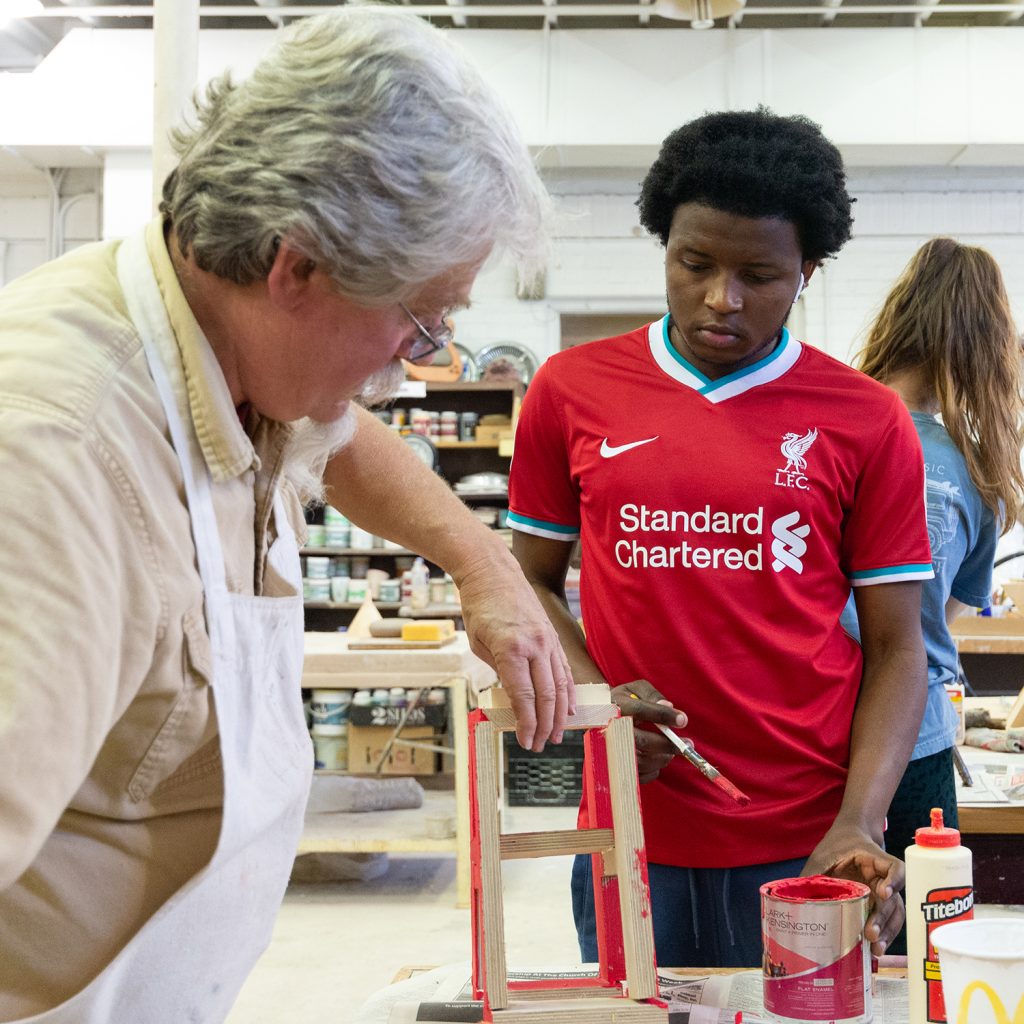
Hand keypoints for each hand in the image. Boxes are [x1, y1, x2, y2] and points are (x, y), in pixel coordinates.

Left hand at [456, 556, 575, 751]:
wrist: (493, 572)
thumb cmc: (479, 606)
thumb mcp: (477, 643)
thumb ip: (497, 670)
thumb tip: (511, 694)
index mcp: (511, 649)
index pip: (524, 697)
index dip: (526, 723)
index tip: (525, 741)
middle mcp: (534, 645)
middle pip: (546, 695)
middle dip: (544, 725)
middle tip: (538, 744)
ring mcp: (547, 639)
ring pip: (560, 684)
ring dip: (559, 713)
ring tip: (555, 734)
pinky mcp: (552, 636)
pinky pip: (563, 668)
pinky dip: (567, 690)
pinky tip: (568, 707)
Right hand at [610, 680, 686, 783]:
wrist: (599, 716)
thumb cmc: (624, 701)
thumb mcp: (635, 689)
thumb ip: (652, 694)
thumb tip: (668, 706)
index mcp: (616, 706)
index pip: (640, 710)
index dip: (662, 715)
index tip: (683, 720)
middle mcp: (610, 728)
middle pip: (641, 740)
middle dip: (668, 744)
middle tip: (687, 745)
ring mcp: (609, 749)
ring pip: (641, 760)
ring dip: (662, 757)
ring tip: (671, 750)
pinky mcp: (614, 767)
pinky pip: (638, 775)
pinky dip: (653, 769)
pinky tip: (656, 758)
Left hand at [803, 823, 904, 955]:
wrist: (847, 838)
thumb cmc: (835, 846)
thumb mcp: (822, 857)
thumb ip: (813, 876)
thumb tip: (793, 901)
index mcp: (872, 859)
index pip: (895, 868)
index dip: (894, 881)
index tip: (883, 894)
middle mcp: (884, 877)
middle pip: (893, 898)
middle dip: (883, 918)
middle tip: (870, 934)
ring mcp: (884, 891)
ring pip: (895, 913)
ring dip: (888, 932)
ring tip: (875, 949)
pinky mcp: (879, 904)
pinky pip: (888, 920)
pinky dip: (885, 934)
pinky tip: (875, 949)